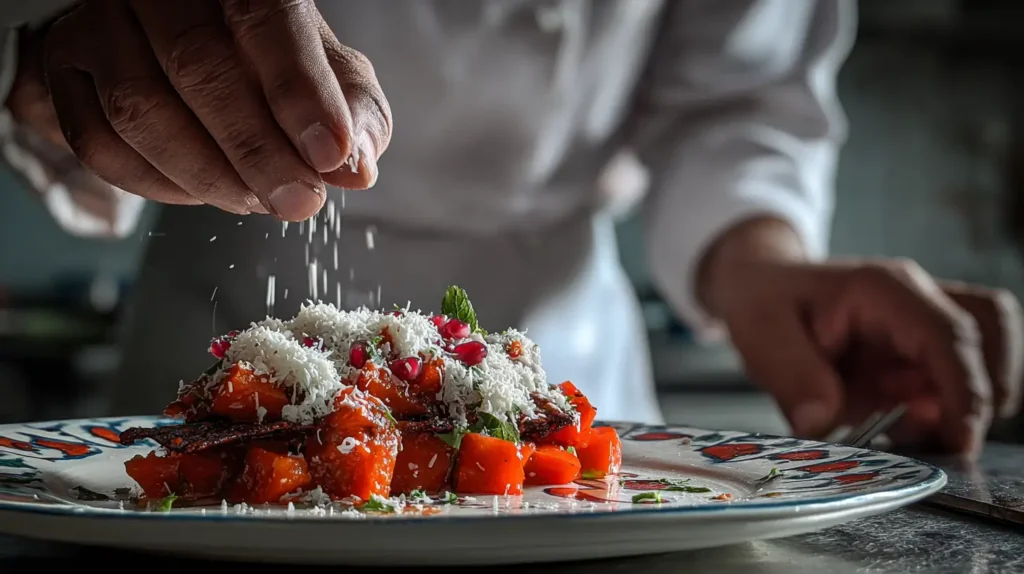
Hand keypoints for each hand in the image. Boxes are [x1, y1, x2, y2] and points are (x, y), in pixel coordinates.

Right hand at [14, 0, 390, 220]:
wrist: (186, 51)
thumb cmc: (273, 64)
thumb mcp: (331, 77)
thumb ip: (354, 114)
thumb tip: (358, 167)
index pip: (265, 16)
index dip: (300, 92)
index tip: (330, 155)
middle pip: (198, 65)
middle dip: (257, 150)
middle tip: (299, 200)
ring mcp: (102, 24)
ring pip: (140, 109)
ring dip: (208, 175)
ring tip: (257, 200)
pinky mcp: (67, 70)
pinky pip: (100, 145)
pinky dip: (159, 186)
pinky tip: (204, 192)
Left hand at [700, 218, 1022, 455]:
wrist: (759, 284)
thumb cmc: (762, 299)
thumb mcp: (760, 332)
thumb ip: (791, 375)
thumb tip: (821, 421)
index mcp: (882, 289)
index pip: (949, 335)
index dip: (963, 389)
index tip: (960, 437)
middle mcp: (916, 300)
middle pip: (989, 339)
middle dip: (979, 395)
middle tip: (940, 440)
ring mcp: (921, 326)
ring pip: (984, 358)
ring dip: (963, 404)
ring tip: (910, 434)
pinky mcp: (915, 353)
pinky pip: (953, 381)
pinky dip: (940, 413)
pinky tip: (899, 430)